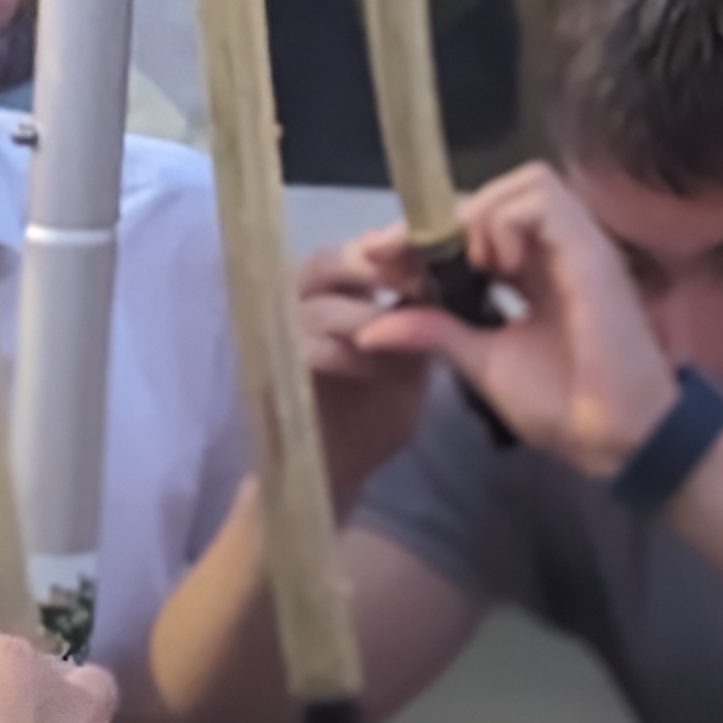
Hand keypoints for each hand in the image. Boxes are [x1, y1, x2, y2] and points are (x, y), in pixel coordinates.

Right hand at [294, 229, 445, 500]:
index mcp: (336, 296)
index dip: (389, 248)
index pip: (355, 251)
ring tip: (398, 334)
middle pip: (323, 262)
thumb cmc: (374, 415)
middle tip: (412, 287)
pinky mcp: (273, 375)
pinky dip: (345, 355)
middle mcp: (300, 306)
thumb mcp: (408, 364)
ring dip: (362, 316)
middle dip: (369, 269)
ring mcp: (282, 338)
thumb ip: (419, 325)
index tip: (428, 261)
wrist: (337, 473)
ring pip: (316, 305)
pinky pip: (307, 348)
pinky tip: (372, 369)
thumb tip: (448, 284)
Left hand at [354, 164, 681, 479]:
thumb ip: (435, 333)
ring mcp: (578, 245)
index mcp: (533, 272)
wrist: (617, 440)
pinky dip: (507, 221)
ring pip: (526, 180)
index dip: (426, 231)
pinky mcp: (591, 251)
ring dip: (483, 212)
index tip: (376, 254)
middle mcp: (557, 250)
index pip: (476, 223)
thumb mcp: (482, 363)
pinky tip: (495, 266)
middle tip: (397, 253)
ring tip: (470, 265)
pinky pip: (543, 200)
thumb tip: (370, 329)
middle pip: (496, 192)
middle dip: (439, 218)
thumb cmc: (563, 407)